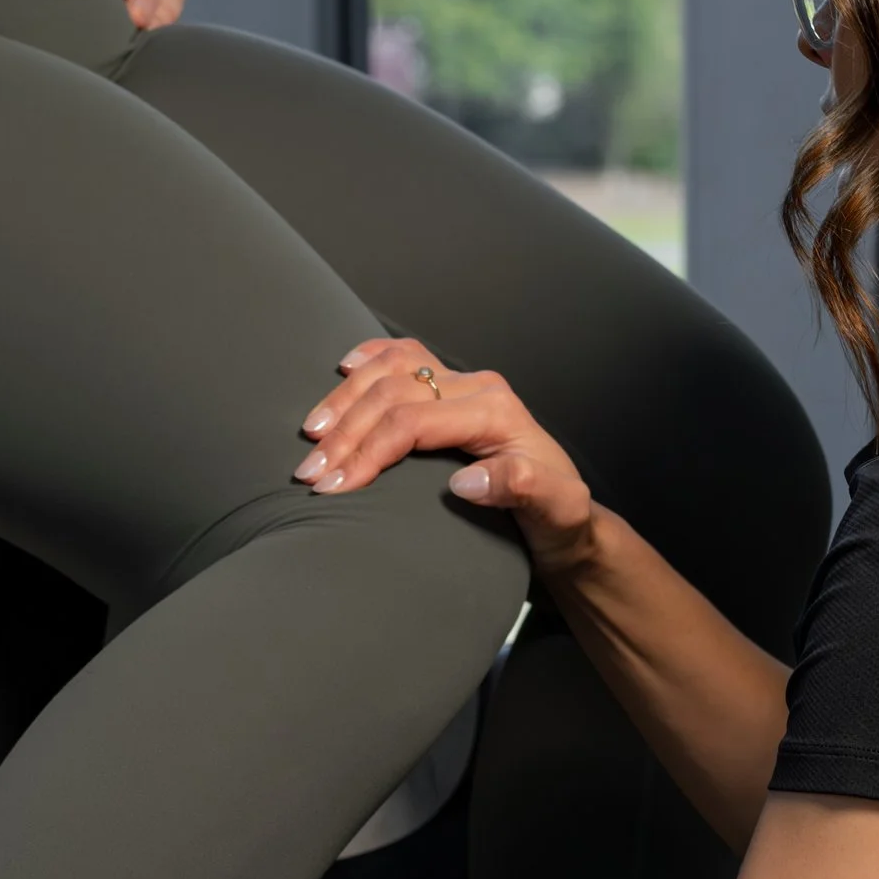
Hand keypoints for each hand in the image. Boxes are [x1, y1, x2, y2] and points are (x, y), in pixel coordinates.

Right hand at [295, 335, 596, 575]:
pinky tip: (344, 368)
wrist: (569, 518)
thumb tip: (465, 478)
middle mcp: (477, 389)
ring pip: (392, 369)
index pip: (413, 421)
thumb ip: (521, 489)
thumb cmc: (559, 520)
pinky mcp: (451, 390)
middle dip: (344, 433)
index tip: (333, 487)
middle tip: (309, 473)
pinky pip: (406, 357)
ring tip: (312, 434)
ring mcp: (462, 385)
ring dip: (345, 399)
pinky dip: (371, 358)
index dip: (368, 451)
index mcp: (495, 412)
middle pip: (393, 394)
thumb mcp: (557, 513)